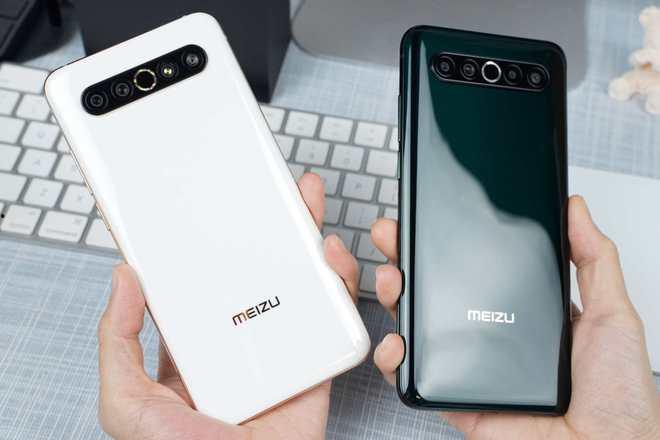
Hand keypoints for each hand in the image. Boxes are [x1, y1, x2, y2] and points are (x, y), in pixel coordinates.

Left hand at [98, 173, 359, 439]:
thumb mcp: (128, 402)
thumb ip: (117, 343)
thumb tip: (122, 278)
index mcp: (194, 345)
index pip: (201, 279)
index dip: (208, 239)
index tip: (212, 202)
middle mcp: (238, 339)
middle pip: (255, 268)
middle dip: (267, 225)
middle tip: (268, 185)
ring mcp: (277, 347)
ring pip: (296, 282)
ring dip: (305, 240)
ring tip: (304, 202)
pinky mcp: (313, 360)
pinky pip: (331, 315)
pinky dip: (338, 283)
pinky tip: (331, 255)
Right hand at [371, 195, 659, 438]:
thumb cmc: (619, 399)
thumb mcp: (613, 314)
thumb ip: (594, 259)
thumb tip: (577, 208)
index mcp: (522, 312)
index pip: (474, 269)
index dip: (447, 244)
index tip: (429, 220)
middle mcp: (490, 337)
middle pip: (435, 292)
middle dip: (407, 260)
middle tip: (393, 235)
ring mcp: (470, 367)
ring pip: (417, 328)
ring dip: (394, 299)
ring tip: (391, 279)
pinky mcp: (457, 399)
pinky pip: (415, 378)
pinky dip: (394, 359)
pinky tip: (396, 340)